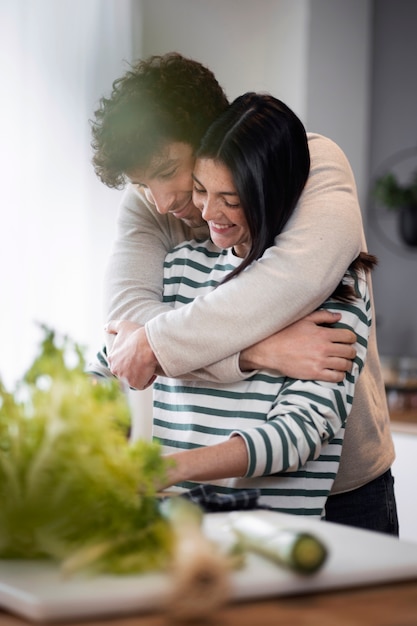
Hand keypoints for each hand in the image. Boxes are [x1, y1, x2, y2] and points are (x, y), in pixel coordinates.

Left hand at [105, 320, 157, 389]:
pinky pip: (142, 384)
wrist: (148, 345)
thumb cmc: (136, 335)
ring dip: (141, 374)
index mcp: (111, 358)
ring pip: (134, 378)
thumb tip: (104, 328)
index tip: (138, 353)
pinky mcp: (135, 384)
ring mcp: (124, 378)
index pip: (120, 362)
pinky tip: (152, 370)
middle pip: (126, 372)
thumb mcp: (122, 326)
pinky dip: (148, 379)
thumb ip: (112, 326)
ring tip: (149, 364)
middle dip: (135, 368)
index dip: (130, 359)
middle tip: (144, 359)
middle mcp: (115, 370)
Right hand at [239, 310, 356, 382]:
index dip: (352, 338)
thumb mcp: (304, 320)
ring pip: (345, 365)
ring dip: (347, 364)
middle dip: (351, 352)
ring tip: (343, 363)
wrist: (270, 350)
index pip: (349, 336)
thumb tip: (339, 316)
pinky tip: (336, 372)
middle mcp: (324, 348)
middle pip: (349, 351)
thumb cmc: (286, 333)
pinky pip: (336, 377)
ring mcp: (320, 362)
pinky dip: (340, 375)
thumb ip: (323, 316)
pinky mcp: (315, 373)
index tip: (348, 341)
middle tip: (347, 352)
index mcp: (323, 333)